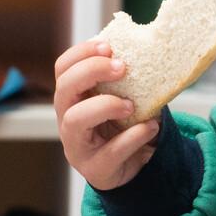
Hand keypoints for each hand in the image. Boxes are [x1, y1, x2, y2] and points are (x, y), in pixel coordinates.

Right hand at [54, 39, 159, 190]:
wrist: (132, 167)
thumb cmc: (124, 126)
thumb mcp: (123, 99)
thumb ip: (127, 80)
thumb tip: (152, 52)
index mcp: (74, 99)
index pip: (63, 69)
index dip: (80, 54)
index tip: (107, 47)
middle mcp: (68, 120)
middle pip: (63, 90)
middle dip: (90, 72)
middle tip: (121, 68)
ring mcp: (78, 147)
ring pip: (74, 120)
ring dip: (105, 105)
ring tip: (131, 105)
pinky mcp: (96, 169)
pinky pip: (110, 151)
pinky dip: (133, 136)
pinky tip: (150, 126)